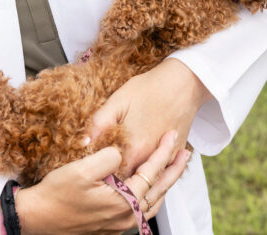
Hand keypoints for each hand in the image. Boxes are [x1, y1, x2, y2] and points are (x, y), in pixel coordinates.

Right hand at [14, 131, 190, 234]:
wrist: (36, 219)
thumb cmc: (56, 195)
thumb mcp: (81, 170)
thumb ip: (108, 157)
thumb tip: (122, 152)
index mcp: (123, 202)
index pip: (152, 173)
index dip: (164, 153)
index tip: (172, 136)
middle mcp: (126, 217)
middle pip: (159, 191)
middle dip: (173, 170)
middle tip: (185, 153)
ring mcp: (119, 224)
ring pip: (152, 204)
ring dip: (164, 185)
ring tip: (172, 169)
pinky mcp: (111, 226)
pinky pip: (139, 210)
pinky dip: (149, 195)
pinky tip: (147, 186)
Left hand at [89, 58, 210, 176]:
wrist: (183, 82)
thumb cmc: (149, 88)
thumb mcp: (118, 100)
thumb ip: (99, 123)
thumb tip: (83, 143)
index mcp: (133, 150)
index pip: (112, 178)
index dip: (101, 176)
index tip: (92, 172)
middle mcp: (151, 159)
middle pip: (130, 183)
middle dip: (116, 182)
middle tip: (103, 174)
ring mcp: (166, 158)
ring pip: (148, 181)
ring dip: (134, 180)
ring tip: (120, 175)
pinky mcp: (177, 154)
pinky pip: (162, 173)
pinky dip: (151, 173)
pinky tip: (140, 166)